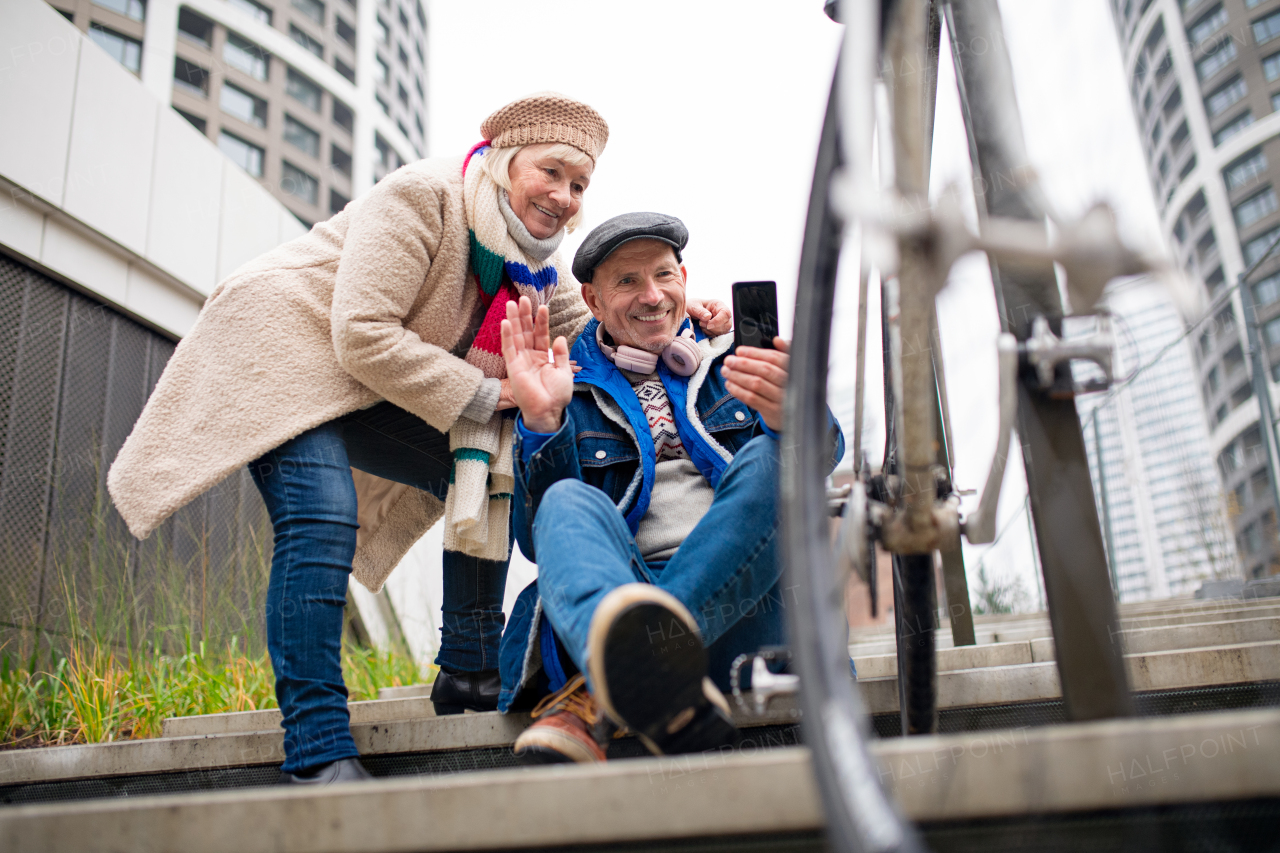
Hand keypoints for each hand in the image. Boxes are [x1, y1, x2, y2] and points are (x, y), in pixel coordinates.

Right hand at [500, 296, 572, 432]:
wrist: (549, 410)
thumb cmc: (557, 395)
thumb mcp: (564, 371)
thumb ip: (561, 354)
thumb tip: (560, 337)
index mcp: (543, 356)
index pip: (541, 334)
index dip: (542, 321)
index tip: (543, 307)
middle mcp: (531, 356)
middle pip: (526, 331)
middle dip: (525, 315)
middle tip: (523, 298)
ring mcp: (521, 360)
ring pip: (516, 336)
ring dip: (514, 320)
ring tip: (512, 304)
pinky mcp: (513, 367)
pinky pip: (509, 349)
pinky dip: (507, 336)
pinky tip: (506, 323)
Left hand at [687, 298, 731, 335]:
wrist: (687, 312)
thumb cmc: (691, 306)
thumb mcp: (693, 306)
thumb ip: (700, 311)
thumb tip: (708, 316)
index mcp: (718, 305)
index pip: (725, 313)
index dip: (718, 321)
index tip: (708, 325)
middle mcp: (722, 314)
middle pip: (727, 324)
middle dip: (714, 327)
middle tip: (702, 324)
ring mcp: (721, 322)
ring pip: (723, 331)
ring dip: (711, 331)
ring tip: (701, 325)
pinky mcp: (718, 330)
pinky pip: (718, 335)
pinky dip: (710, 334)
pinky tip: (703, 329)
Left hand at [721, 337, 788, 431]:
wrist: (795, 414)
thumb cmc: (787, 386)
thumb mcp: (790, 369)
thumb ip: (785, 353)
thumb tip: (777, 340)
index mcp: (794, 370)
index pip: (774, 358)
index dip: (755, 353)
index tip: (739, 351)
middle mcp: (790, 384)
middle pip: (764, 370)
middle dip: (743, 364)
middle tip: (728, 360)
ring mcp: (781, 399)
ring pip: (756, 384)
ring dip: (738, 376)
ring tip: (726, 371)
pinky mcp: (772, 411)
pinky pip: (752, 399)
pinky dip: (738, 391)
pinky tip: (730, 384)